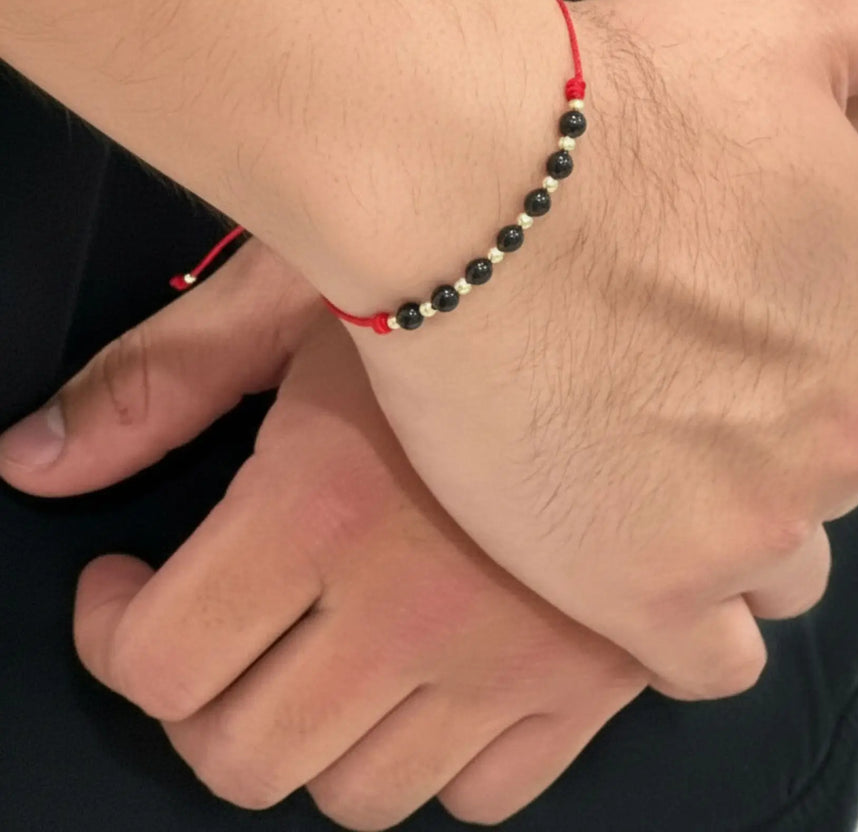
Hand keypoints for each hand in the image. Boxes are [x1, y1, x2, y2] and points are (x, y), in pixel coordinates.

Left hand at [0, 244, 646, 828]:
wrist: (612, 282)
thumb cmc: (463, 268)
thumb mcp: (296, 296)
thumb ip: (159, 382)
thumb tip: (37, 460)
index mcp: (327, 504)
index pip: (162, 660)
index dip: (113, 634)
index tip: (129, 592)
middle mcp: (418, 604)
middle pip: (244, 757)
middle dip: (196, 701)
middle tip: (211, 630)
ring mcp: (514, 656)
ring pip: (363, 795)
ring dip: (313, 740)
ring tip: (320, 653)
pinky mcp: (592, 677)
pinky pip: (487, 796)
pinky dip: (439, 762)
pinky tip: (431, 677)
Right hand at [348, 0, 857, 697]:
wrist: (471, 182)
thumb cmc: (614, 108)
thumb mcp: (792, 21)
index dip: (778, 346)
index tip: (700, 322)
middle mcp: (850, 427)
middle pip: (820, 464)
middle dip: (750, 435)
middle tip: (642, 384)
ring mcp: (755, 520)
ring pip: (774, 561)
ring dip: (718, 527)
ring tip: (623, 467)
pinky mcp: (651, 590)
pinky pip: (708, 658)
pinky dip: (677, 621)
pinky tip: (622, 563)